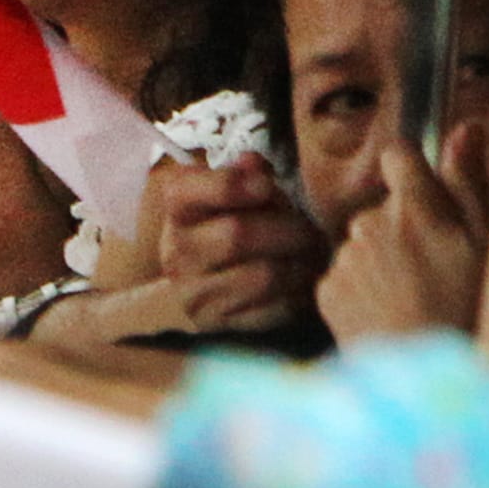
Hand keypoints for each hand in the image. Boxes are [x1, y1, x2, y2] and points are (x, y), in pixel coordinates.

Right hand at [150, 154, 328, 335]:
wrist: (205, 287)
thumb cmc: (231, 227)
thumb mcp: (232, 196)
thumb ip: (246, 175)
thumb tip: (253, 163)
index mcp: (178, 211)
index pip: (187, 190)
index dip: (234, 184)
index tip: (267, 186)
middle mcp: (177, 252)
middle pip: (237, 234)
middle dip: (288, 230)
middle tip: (309, 231)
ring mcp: (196, 293)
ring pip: (264, 276)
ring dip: (301, 264)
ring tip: (311, 257)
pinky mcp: (221, 324)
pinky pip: (275, 309)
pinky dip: (299, 294)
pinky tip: (302, 282)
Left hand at [319, 129, 488, 340]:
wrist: (432, 380)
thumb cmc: (472, 312)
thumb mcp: (486, 246)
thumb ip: (469, 184)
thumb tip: (465, 129)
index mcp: (417, 210)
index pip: (399, 157)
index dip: (410, 169)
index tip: (421, 188)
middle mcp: (373, 226)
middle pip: (383, 211)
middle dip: (402, 231)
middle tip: (432, 271)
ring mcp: (345, 260)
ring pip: (363, 247)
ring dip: (382, 264)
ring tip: (413, 301)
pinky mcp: (326, 292)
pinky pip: (343, 278)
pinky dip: (362, 292)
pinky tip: (389, 316)